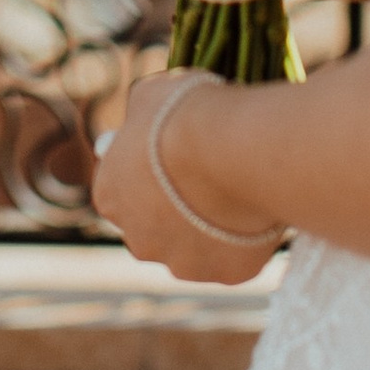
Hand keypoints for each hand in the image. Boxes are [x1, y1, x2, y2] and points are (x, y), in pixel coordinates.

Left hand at [92, 71, 280, 287]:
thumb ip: (139, 115)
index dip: (147, 171)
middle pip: (154, 227)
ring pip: (194, 248)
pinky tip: (258, 210)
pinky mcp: (227, 275)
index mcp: (110, 196)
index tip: (172, 155)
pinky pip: (235, 257)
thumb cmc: (186, 114)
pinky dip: (245, 240)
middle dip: (176, 208)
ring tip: (238, 191)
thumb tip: (142, 116)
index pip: (121, 189)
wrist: (235, 147)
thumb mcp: (149, 95)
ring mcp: (183, 262)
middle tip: (207, 175)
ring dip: (209, 229)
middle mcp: (138, 240)